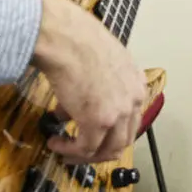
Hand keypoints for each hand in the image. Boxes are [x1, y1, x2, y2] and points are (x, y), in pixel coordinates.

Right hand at [32, 0, 146, 163]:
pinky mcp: (98, 123)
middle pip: (123, 139)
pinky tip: (55, 143)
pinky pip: (86, 148)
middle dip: (100, 148)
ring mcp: (118, 113)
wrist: (66, 37)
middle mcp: (133, 100)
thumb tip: (72, 106)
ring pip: (107, 150)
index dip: (111, 129)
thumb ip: (96, 85)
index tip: (93, 132)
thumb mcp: (99, 60)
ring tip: (64, 149)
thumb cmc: (77, 38)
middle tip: (79, 147)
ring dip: (85, 154)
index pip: (131, 118)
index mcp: (136, 83)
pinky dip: (70, 150)